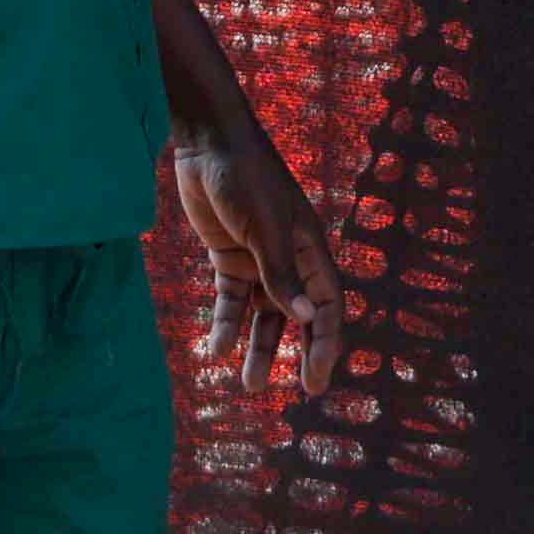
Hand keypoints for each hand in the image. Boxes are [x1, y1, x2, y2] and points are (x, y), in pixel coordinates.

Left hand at [167, 111, 337, 406]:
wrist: (206, 142)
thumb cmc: (244, 178)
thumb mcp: (263, 229)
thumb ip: (281, 274)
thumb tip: (306, 317)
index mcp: (309, 249)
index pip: (327, 306)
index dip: (324, 344)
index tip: (314, 381)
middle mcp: (288, 258)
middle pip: (298, 315)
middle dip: (296, 353)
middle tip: (293, 391)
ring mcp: (258, 258)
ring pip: (263, 313)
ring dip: (258, 346)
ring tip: (249, 384)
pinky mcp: (227, 254)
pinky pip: (231, 298)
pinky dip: (226, 324)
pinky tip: (216, 349)